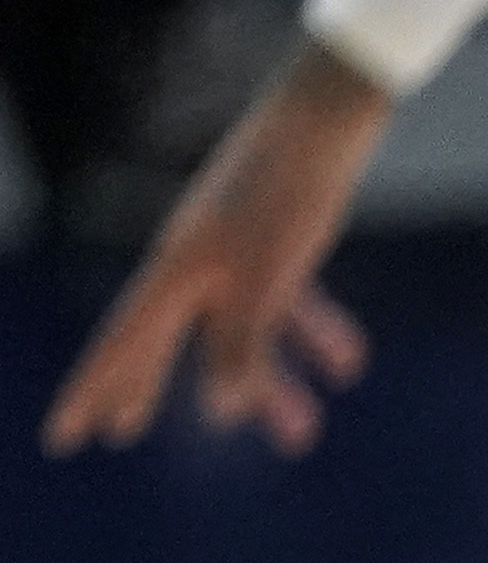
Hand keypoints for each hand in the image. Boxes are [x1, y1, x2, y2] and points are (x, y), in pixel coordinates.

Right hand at [40, 39, 393, 455]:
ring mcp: (236, 252)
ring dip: (273, 384)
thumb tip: (223, 410)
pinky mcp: (281, 242)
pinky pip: (289, 301)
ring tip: (300, 436)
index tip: (65, 439)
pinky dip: (315, 333)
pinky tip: (347, 366)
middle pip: (160, 338)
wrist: (327, 124)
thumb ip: (241, 345)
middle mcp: (195, 264)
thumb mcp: (265, 280)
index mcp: (175, 271)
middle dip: (142, 386)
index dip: (94, 392)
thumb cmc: (286, 196)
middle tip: (117, 433)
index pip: (122, 345)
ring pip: (242, 331)